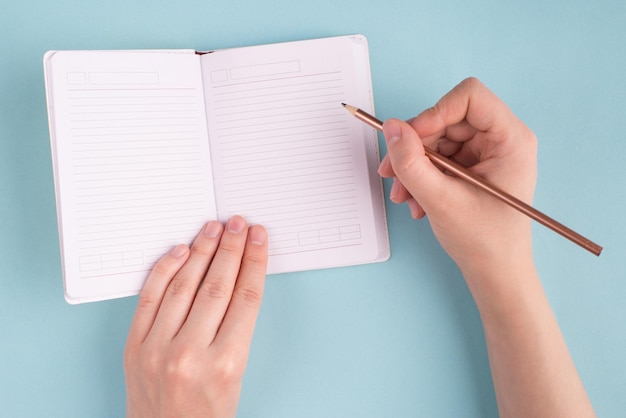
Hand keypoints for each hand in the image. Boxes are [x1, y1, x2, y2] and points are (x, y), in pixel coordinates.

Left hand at [124, 216, 267, 417]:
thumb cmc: (206, 415)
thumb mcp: (236, 375)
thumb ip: (236, 328)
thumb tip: (239, 278)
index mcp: (225, 364)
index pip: (246, 297)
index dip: (254, 262)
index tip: (259, 239)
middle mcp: (190, 353)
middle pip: (217, 285)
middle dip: (231, 248)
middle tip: (238, 224)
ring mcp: (158, 348)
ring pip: (184, 285)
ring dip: (201, 251)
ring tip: (213, 229)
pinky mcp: (135, 346)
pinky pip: (149, 298)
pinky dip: (164, 271)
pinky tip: (179, 252)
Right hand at [378, 78, 537, 285]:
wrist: (493, 271)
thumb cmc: (484, 241)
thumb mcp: (441, 200)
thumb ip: (411, 163)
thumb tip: (391, 128)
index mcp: (511, 140)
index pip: (469, 97)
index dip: (434, 112)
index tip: (410, 138)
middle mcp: (500, 139)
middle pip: (446, 118)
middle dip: (415, 146)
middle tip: (392, 172)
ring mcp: (485, 152)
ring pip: (436, 139)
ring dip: (413, 166)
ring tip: (404, 195)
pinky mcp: (471, 166)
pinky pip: (437, 156)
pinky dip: (420, 176)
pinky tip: (415, 200)